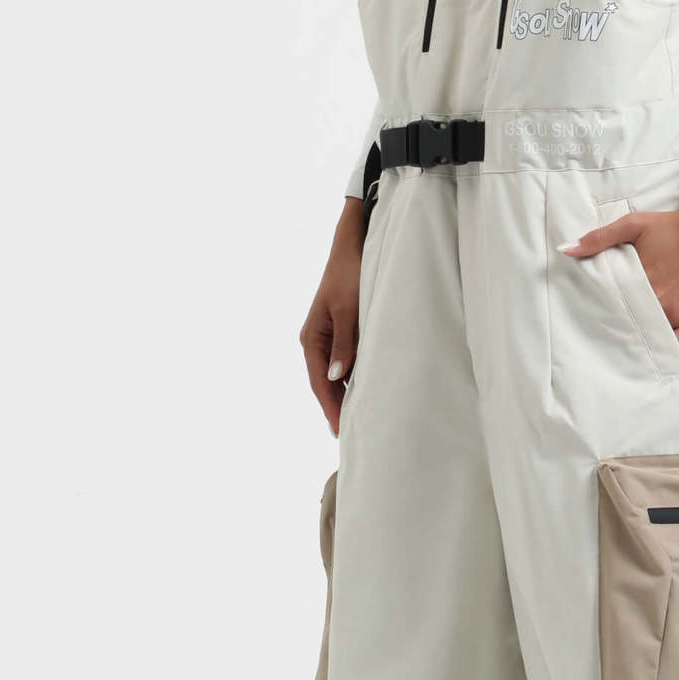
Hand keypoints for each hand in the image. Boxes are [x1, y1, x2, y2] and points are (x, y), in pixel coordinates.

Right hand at [301, 196, 366, 434]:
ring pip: (337, 374)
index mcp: (312, 338)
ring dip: (347, 394)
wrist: (353, 245)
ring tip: (360, 420)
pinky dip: (355, 377)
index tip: (341, 430)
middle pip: (327, 383)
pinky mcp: (344, 331)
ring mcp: (330, 337)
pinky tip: (366, 391)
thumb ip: (345, 343)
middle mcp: (317, 340)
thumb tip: (338, 377)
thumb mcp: (349, 309)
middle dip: (338, 407)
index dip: (331, 407)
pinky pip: (347, 361)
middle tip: (353, 434)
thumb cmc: (350, 274)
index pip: (321, 382)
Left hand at [559, 187, 678, 342]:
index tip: (590, 316)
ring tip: (623, 342)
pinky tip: (650, 348)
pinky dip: (662, 345)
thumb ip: (598, 238)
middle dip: (617, 327)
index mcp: (642, 281)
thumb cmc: (675, 226)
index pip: (612, 306)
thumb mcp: (634, 225)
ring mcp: (678, 313)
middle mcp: (660, 302)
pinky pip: (675, 342)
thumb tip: (566, 249)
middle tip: (602, 334)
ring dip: (638, 337)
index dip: (600, 311)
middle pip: (630, 323)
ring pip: (650, 335)